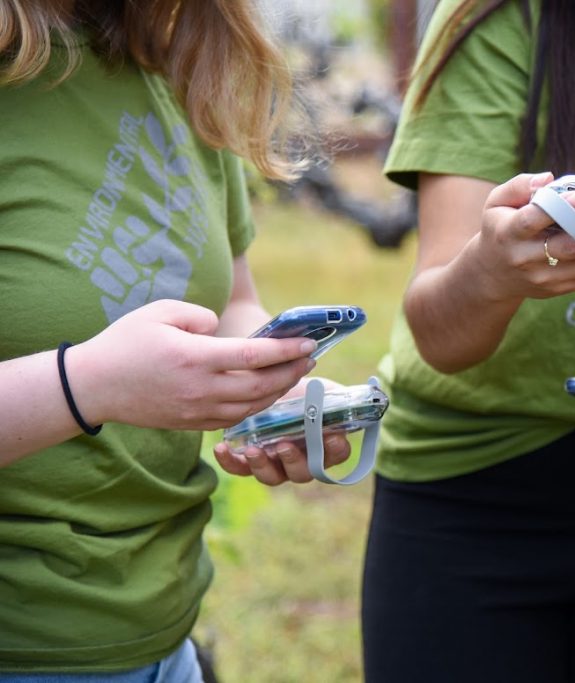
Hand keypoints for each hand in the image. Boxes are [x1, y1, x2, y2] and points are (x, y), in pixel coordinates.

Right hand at [68, 299, 316, 430]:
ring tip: (296, 374)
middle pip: (262, 385)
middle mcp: (202, 389)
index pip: (254, 357)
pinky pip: (236, 418)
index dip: (287, 351)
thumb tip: (221, 329)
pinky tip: (268, 393)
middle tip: (311, 357)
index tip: (310, 343)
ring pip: (253, 406)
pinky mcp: (194, 423)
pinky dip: (258, 406)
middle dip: (292, 371)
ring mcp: (198, 410)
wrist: (93, 386)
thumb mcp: (160, 312)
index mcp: (195, 358)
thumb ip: (199, 315)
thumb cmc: (125, 343)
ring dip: (280, 390)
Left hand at [212, 377, 352, 485]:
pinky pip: (240, 470)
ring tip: (253, 450)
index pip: (337, 455)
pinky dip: (231, 462)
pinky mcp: (250, 460)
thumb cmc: (305, 390)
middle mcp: (303, 460)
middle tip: (285, 446)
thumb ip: (342, 397)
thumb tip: (367, 395)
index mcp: (326, 446)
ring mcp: (276, 463)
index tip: (332, 436)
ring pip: (272, 477)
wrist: (271, 384)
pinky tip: (221, 448)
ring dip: (263, 466)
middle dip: (294, 461)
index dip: (335, 449)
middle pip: (303, 472)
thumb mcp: (325, 390)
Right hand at [470, 173, 574, 301]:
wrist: (491, 276)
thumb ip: (519, 185)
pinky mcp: (561, 289)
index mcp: (509, 233)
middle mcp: (528, 259)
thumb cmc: (500, 229)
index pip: (532, 221)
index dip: (557, 210)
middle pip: (572, 248)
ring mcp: (547, 278)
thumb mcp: (496, 202)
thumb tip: (549, 178)